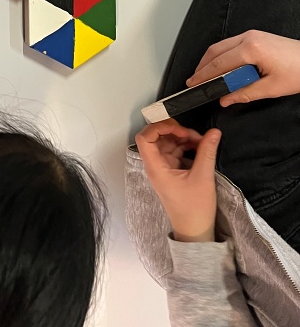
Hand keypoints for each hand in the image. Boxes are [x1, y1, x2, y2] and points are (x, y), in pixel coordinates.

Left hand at [135, 119, 220, 241]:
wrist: (195, 231)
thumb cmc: (194, 208)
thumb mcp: (203, 177)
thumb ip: (207, 151)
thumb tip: (214, 132)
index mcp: (155, 167)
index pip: (145, 138)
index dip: (159, 127)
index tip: (179, 129)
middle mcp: (155, 165)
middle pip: (157, 138)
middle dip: (176, 132)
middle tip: (196, 136)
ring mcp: (163, 168)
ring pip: (167, 143)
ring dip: (183, 139)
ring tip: (202, 142)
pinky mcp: (171, 171)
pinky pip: (175, 152)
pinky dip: (186, 147)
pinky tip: (200, 148)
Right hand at [186, 30, 299, 106]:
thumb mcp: (272, 88)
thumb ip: (244, 93)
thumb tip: (226, 99)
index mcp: (252, 49)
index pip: (219, 64)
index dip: (203, 76)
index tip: (195, 85)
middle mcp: (249, 38)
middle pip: (215, 52)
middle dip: (202, 67)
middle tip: (194, 81)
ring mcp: (252, 35)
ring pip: (220, 46)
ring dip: (210, 61)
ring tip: (204, 76)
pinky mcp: (255, 37)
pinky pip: (230, 44)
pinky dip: (221, 56)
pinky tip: (219, 66)